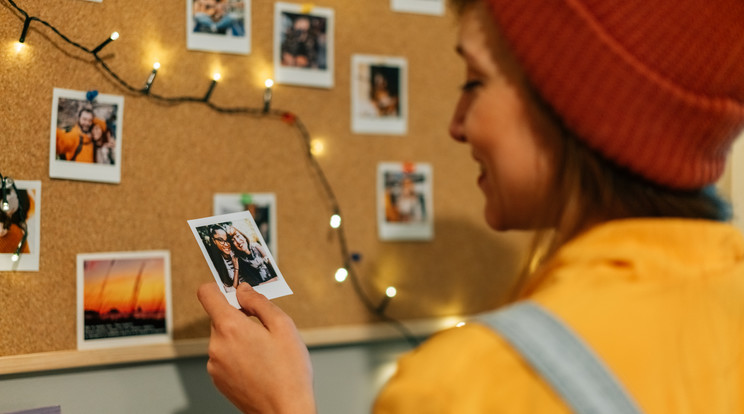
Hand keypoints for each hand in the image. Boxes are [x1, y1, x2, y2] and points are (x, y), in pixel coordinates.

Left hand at [198, 283, 315, 413]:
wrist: (284, 411)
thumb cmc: (289, 372)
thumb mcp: (283, 326)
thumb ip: (259, 302)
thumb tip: (243, 290)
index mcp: (230, 327)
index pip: (207, 294)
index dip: (218, 287)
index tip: (232, 289)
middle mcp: (216, 345)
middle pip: (219, 317)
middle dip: (239, 317)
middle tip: (265, 329)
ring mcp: (214, 365)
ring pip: (223, 338)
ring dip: (239, 338)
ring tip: (265, 353)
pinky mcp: (218, 379)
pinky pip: (224, 357)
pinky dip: (237, 356)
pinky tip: (258, 366)